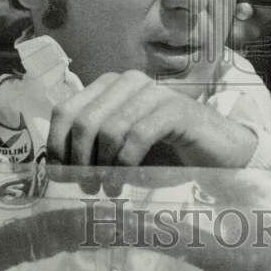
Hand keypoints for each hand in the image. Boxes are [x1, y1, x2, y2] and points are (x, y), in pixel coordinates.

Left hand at [46, 70, 257, 167]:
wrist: (216, 153)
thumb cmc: (165, 153)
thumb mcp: (119, 150)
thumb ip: (90, 149)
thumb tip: (54, 168)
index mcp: (110, 86)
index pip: (66, 110)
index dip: (57, 145)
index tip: (61, 176)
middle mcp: (128, 82)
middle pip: (84, 120)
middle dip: (79, 160)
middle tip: (86, 187)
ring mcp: (153, 92)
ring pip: (109, 128)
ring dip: (103, 166)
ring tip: (107, 189)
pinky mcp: (176, 109)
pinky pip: (138, 136)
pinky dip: (126, 164)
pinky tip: (126, 181)